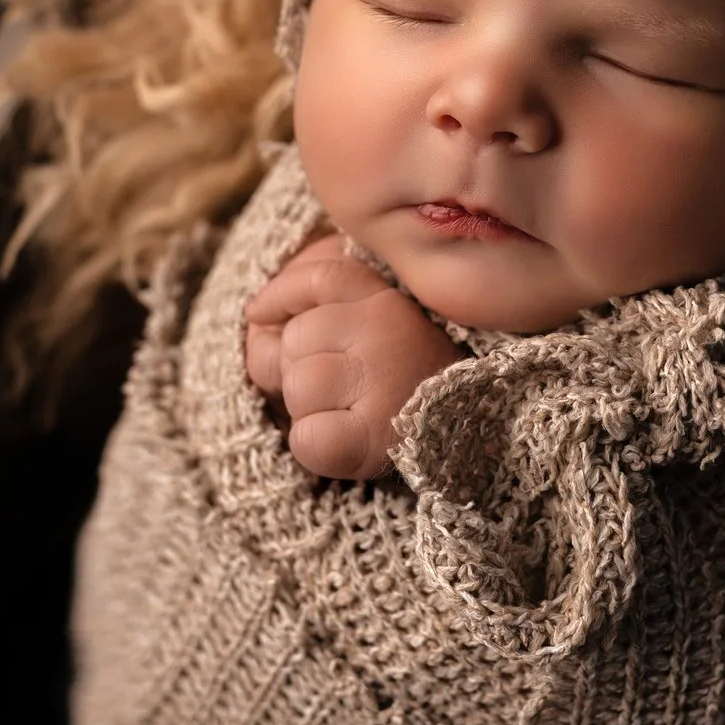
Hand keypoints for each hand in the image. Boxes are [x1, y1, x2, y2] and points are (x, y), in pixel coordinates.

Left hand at [244, 234, 458, 479]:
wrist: (469, 435)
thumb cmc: (405, 380)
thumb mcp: (372, 323)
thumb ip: (319, 304)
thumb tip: (256, 317)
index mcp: (388, 301)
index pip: (321, 278)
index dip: (280, 294)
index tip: (258, 313)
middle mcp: (387, 332)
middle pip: (295, 340)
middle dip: (301, 368)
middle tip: (343, 388)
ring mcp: (383, 382)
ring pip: (298, 387)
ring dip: (309, 408)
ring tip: (349, 413)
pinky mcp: (374, 436)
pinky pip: (306, 439)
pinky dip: (313, 446)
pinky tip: (345, 441)